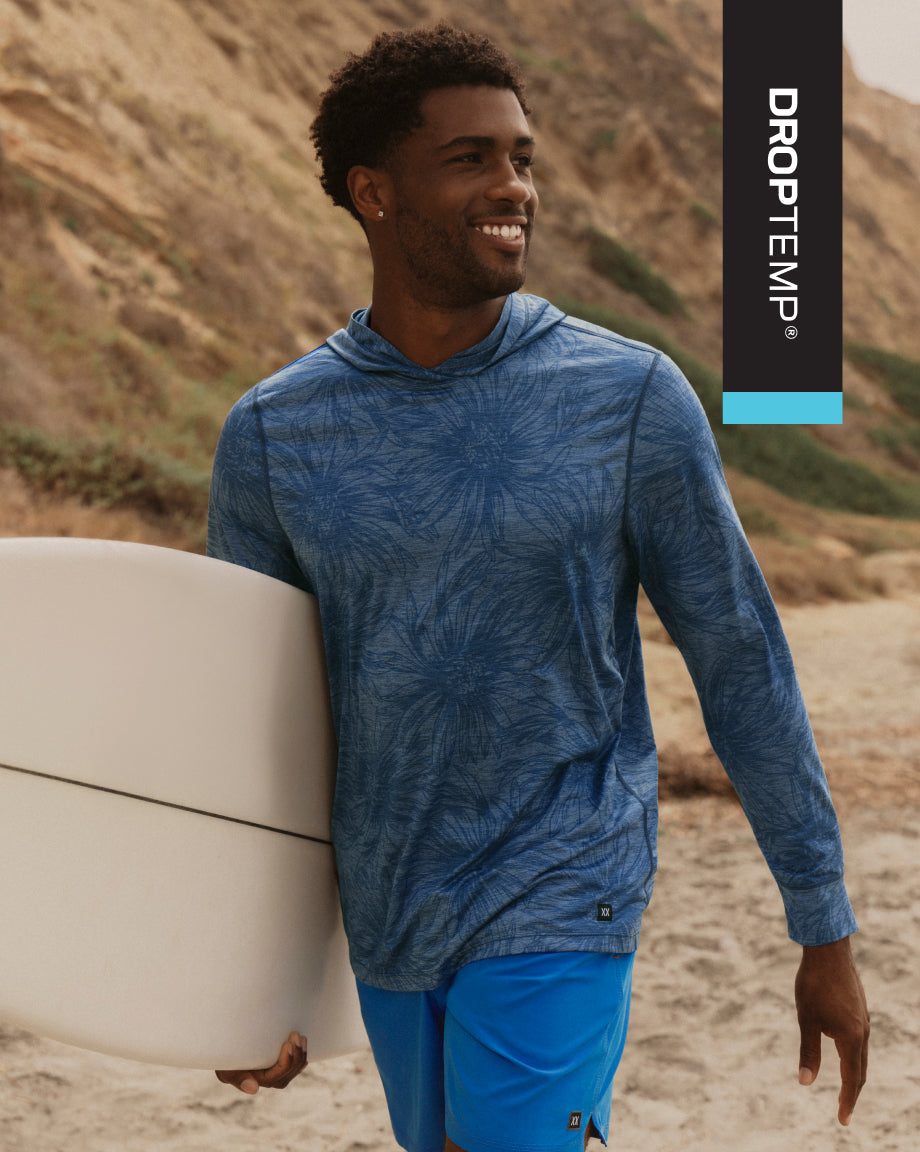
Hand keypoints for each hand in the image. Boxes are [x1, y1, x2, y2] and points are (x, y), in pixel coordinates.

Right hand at [215, 1032, 307, 1094]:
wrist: (223, 1043)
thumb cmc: (224, 1055)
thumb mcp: (226, 1068)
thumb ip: (237, 1078)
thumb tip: (255, 1090)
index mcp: (255, 1081)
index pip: (276, 1077)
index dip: (286, 1062)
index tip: (288, 1044)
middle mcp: (265, 1080)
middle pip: (286, 1075)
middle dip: (295, 1056)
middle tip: (297, 1035)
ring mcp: (272, 1071)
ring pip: (291, 1070)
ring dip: (300, 1054)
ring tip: (302, 1037)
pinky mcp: (276, 1060)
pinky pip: (292, 1065)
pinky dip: (299, 1057)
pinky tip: (304, 1047)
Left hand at [795, 936, 868, 1124]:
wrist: (828, 949)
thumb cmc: (813, 984)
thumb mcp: (806, 1020)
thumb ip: (808, 1052)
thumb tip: (805, 1083)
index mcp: (851, 1038)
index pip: (851, 1078)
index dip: (846, 1101)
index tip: (843, 1121)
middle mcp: (863, 1031)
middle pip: (860, 1070)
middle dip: (852, 1092)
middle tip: (844, 1112)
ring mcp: (864, 1019)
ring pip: (861, 1055)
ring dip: (854, 1074)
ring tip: (846, 1089)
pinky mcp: (860, 1009)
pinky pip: (860, 1041)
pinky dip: (854, 1056)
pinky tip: (845, 1054)